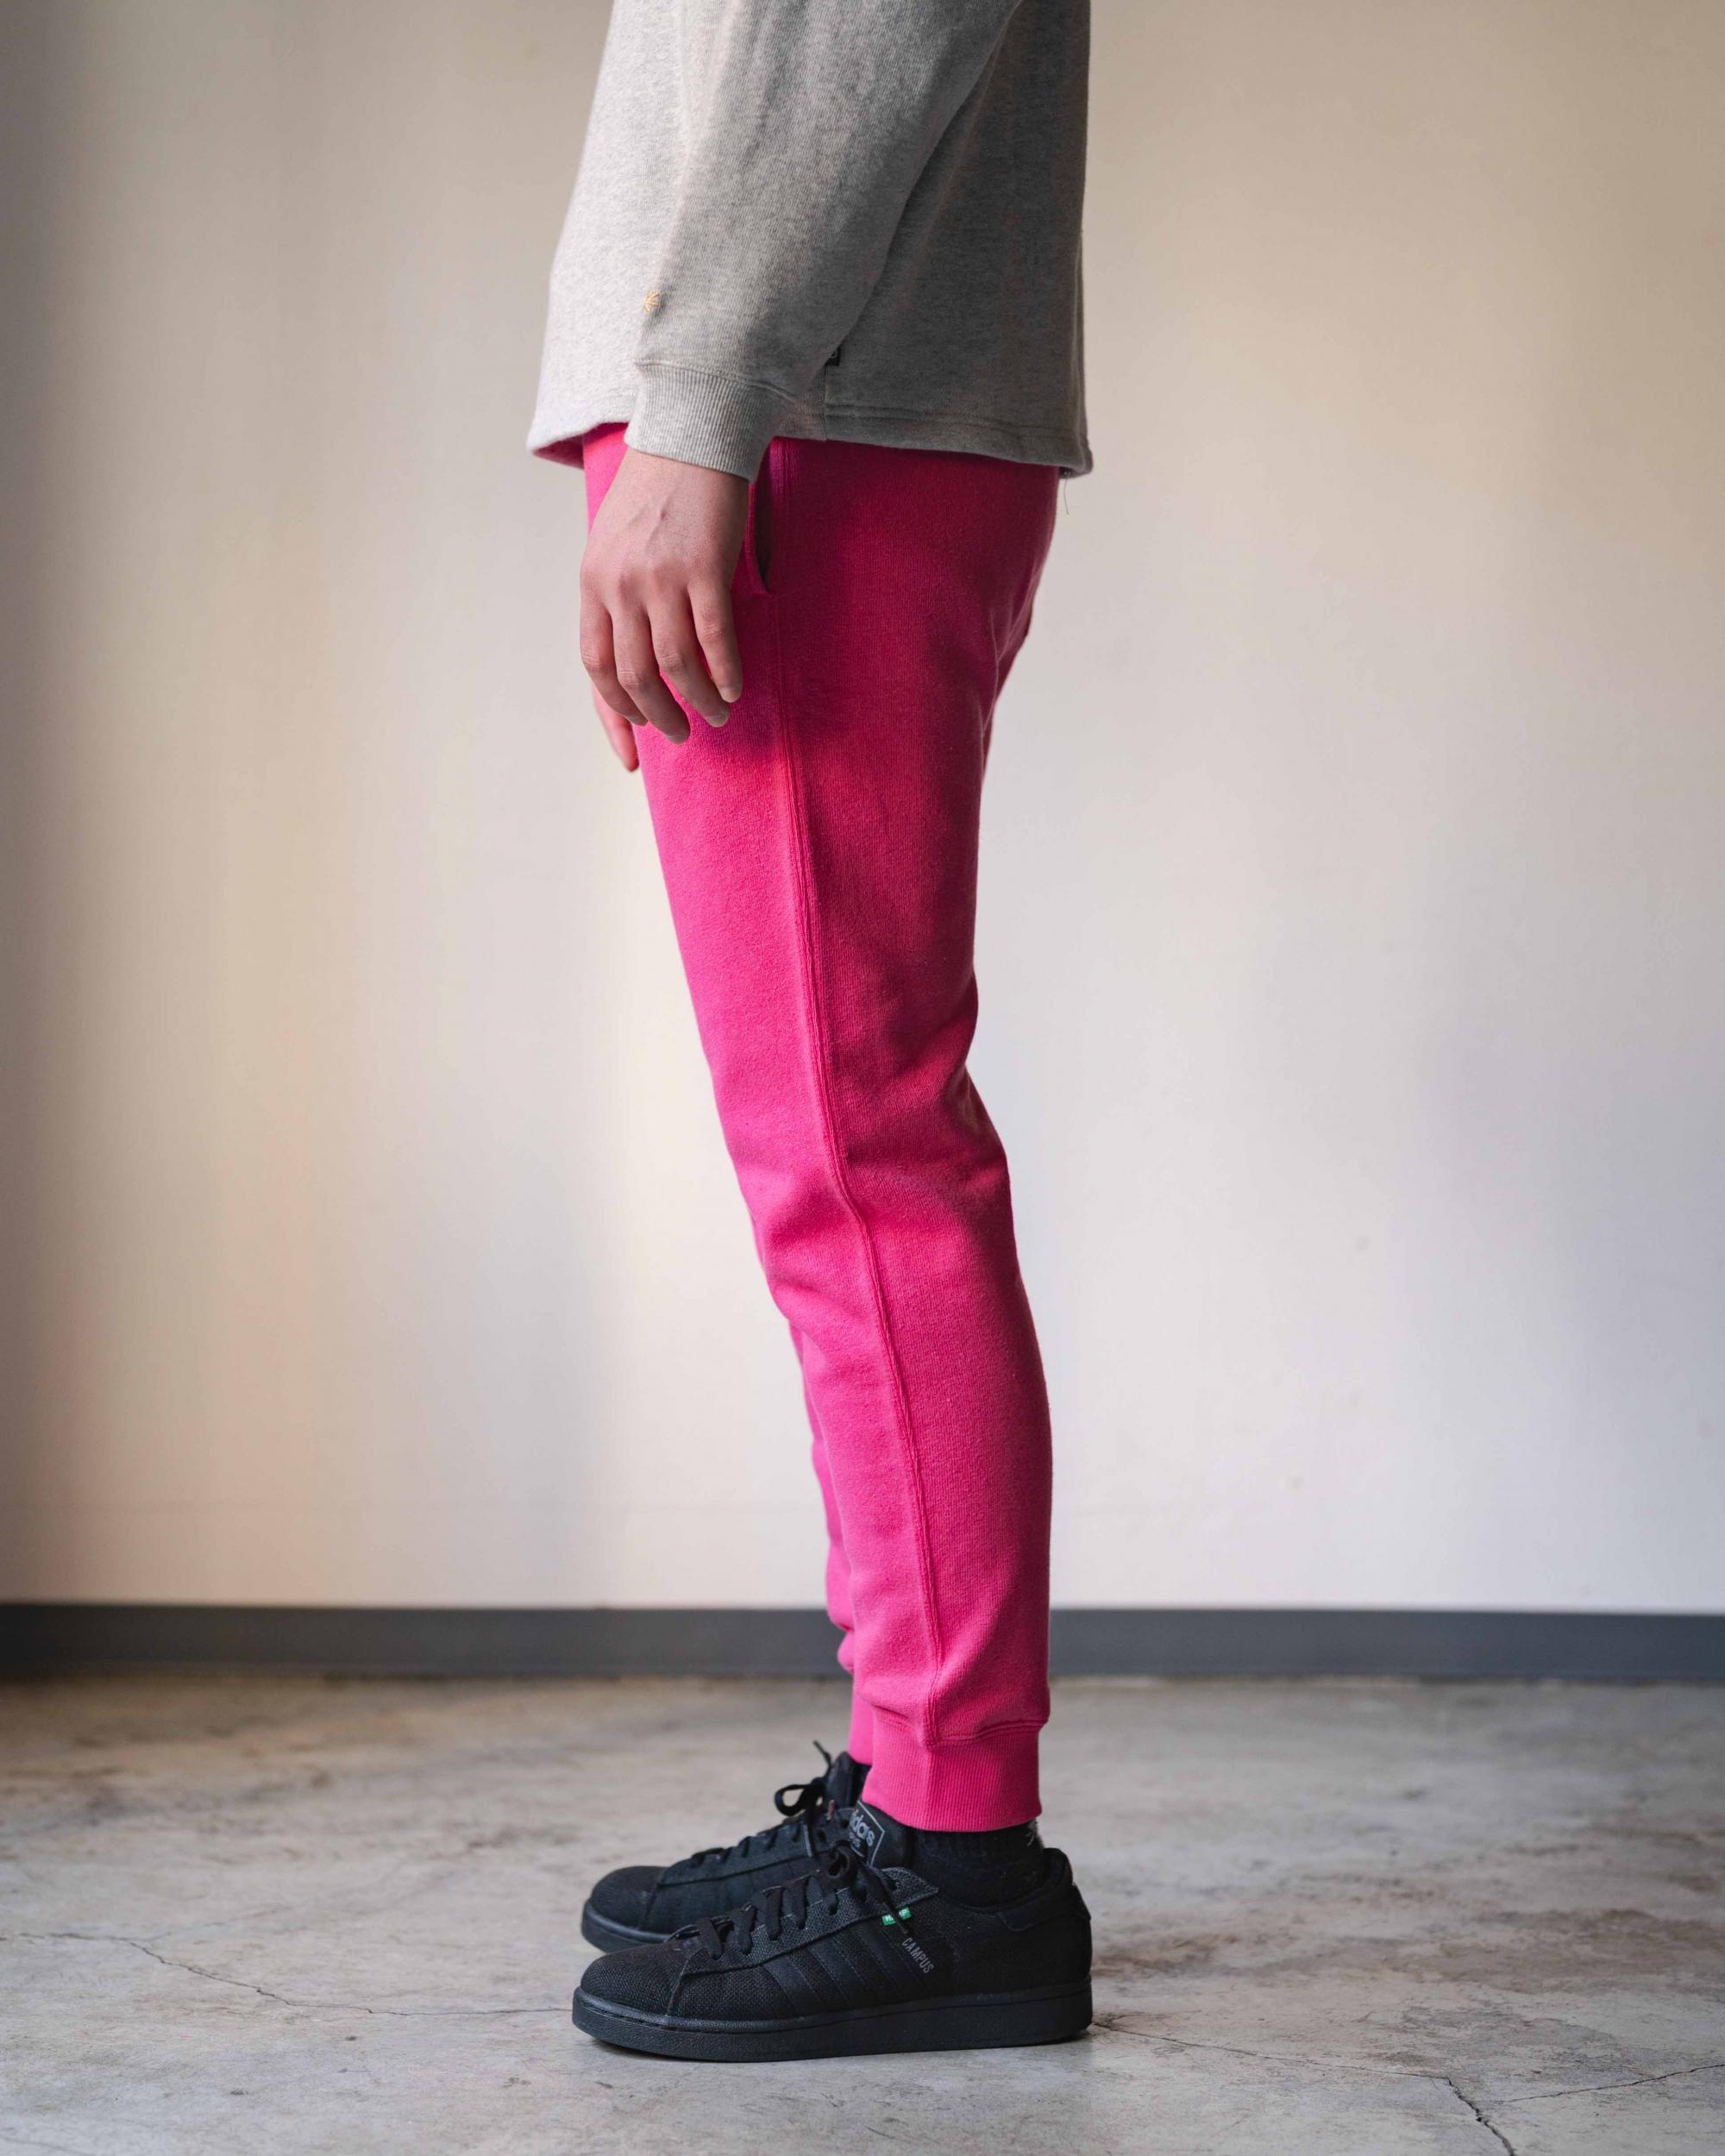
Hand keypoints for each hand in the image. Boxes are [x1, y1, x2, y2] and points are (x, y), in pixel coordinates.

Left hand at [580, 447, 748, 768]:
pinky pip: (714, 640)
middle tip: (680, 733)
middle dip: (659, 716)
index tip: (632, 753)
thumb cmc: (656, 491)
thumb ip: (616, 594)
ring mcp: (661, 577)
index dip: (614, 716)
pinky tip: (734, 687)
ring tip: (716, 713)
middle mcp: (620, 584)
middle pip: (634, 675)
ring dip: (699, 700)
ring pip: (676, 665)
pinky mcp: (704, 568)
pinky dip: (725, 672)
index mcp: (593, 582)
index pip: (595, 667)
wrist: (689, 434)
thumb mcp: (613, 542)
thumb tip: (631, 655)